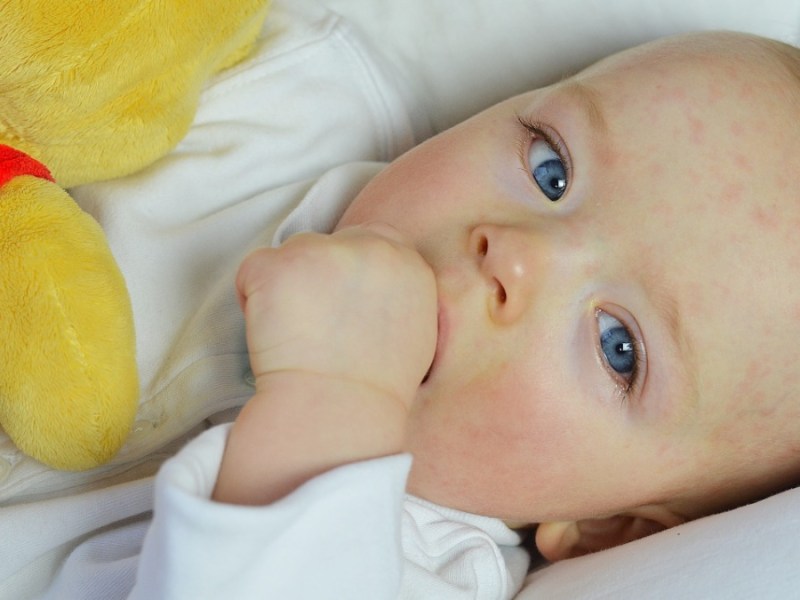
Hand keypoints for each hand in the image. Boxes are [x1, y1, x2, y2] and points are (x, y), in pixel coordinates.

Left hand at [213, 224, 436, 504]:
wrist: (337, 415)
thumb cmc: (374, 392)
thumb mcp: (418, 335)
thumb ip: (402, 295)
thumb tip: (376, 286)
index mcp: (410, 264)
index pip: (372, 240)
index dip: (347, 271)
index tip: (337, 305)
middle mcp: (371, 248)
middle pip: (328, 244)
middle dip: (317, 277)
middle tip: (316, 328)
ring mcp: (324, 253)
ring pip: (291, 255)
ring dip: (286, 288)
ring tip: (298, 336)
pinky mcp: (279, 265)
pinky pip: (252, 271)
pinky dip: (251, 300)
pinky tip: (272, 335)